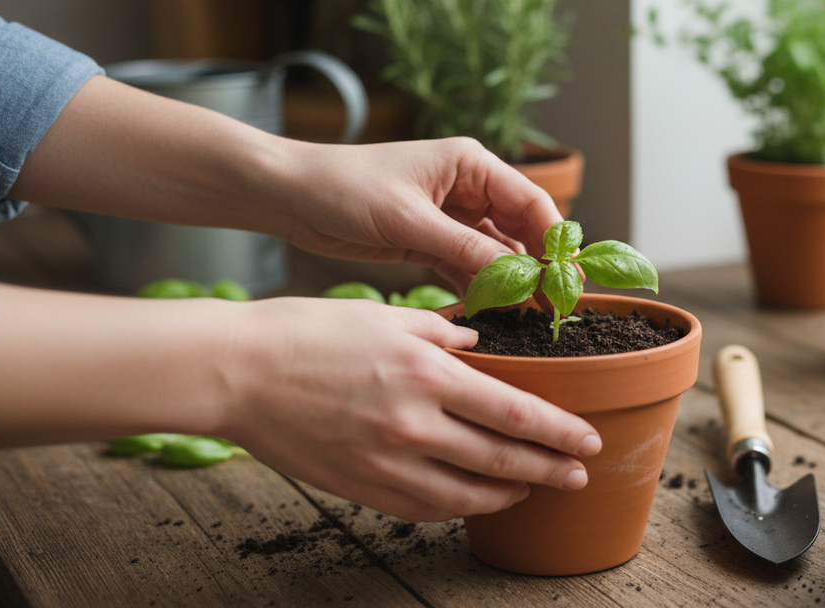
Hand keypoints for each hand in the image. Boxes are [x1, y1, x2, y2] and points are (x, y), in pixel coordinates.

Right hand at [218, 296, 600, 521]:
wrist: (236, 371)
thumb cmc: (306, 333)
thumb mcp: (384, 317)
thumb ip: (441, 334)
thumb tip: (479, 348)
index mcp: (426, 373)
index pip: (514, 411)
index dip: (558, 431)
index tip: (588, 440)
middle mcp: (413, 424)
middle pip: (500, 459)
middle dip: (548, 470)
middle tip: (577, 476)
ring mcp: (385, 462)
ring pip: (464, 494)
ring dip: (507, 495)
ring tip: (532, 490)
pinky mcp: (359, 485)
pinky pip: (420, 507)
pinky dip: (455, 507)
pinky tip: (472, 501)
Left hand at [276, 137, 562, 291]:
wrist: (290, 196)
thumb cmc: (344, 188)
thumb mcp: (409, 220)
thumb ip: (466, 249)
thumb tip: (520, 276)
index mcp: (470, 164)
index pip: (532, 202)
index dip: (555, 241)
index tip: (568, 278)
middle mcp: (469, 188)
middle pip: (522, 230)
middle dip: (538, 267)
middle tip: (554, 307)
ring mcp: (451, 217)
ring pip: (497, 254)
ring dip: (510, 283)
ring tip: (526, 318)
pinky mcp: (430, 242)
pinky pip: (469, 268)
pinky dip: (480, 289)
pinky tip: (491, 315)